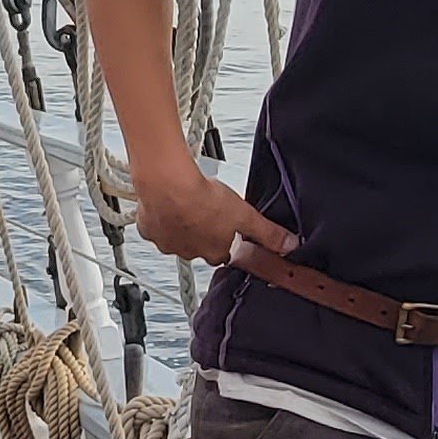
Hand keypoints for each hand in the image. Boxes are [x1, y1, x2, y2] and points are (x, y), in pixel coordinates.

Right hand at [130, 156, 297, 270]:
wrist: (167, 184)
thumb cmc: (203, 200)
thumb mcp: (246, 215)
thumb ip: (268, 233)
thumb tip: (289, 245)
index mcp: (214, 254)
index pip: (225, 253)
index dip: (228, 238)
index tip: (227, 224)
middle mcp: (189, 253)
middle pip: (200, 245)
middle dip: (203, 230)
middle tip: (206, 208)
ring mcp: (167, 243)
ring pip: (177, 236)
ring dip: (182, 223)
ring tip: (187, 201)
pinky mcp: (148, 229)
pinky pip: (155, 225)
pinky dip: (160, 215)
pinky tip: (168, 200)